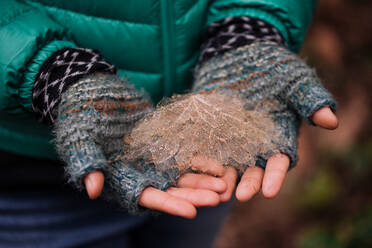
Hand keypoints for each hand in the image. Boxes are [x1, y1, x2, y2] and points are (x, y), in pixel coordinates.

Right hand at [55, 73, 228, 216]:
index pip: (148, 197)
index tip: (192, 211)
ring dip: (203, 180)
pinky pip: (185, 153)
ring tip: (225, 184)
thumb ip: (86, 164)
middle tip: (219, 198)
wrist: (90, 90)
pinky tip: (220, 164)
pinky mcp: (163, 142)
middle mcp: (140, 172)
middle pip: (172, 189)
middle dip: (195, 194)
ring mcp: (153, 158)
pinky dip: (202, 160)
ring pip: (183, 174)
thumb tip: (94, 190)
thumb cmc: (79, 116)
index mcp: (121, 178)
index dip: (169, 205)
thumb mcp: (79, 139)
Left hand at [193, 41, 338, 200]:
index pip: (279, 161)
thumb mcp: (294, 80)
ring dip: (224, 179)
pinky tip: (195, 169)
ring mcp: (232, 139)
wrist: (239, 52)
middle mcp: (256, 143)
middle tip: (240, 196)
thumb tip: (332, 122)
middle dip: (248, 183)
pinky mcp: (211, 131)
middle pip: (253, 169)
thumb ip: (309, 100)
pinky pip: (207, 149)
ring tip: (218, 192)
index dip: (275, 177)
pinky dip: (203, 161)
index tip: (269, 192)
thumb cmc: (272, 65)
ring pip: (229, 165)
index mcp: (279, 136)